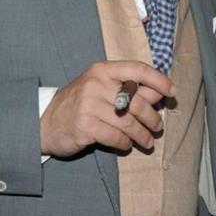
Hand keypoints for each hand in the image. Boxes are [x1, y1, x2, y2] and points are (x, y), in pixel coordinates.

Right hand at [40, 60, 174, 156]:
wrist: (44, 121)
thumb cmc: (79, 104)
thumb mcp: (100, 88)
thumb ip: (128, 89)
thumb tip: (159, 93)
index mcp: (103, 70)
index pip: (138, 70)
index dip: (159, 80)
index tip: (172, 92)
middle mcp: (96, 84)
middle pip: (137, 101)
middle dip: (153, 118)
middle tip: (157, 127)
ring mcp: (89, 105)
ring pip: (129, 122)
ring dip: (142, 135)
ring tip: (147, 141)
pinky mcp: (84, 126)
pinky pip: (116, 137)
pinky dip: (125, 143)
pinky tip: (126, 145)